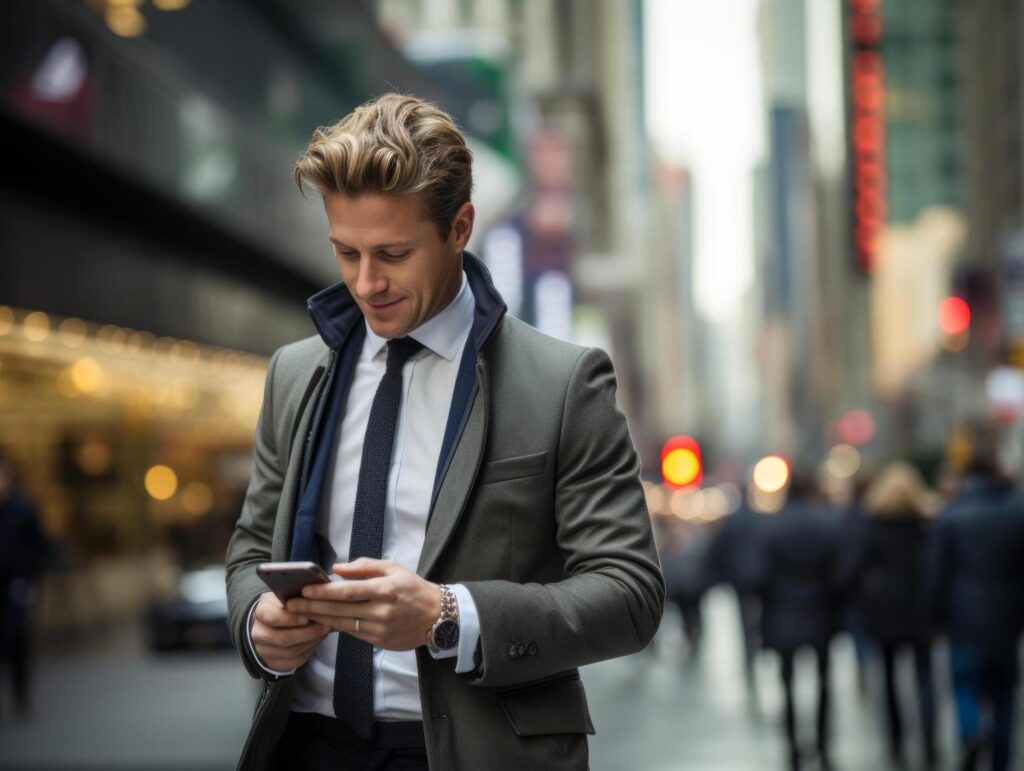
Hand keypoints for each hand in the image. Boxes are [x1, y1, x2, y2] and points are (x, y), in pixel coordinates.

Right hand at [250, 591, 328, 670]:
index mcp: (260, 612)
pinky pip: (294, 661)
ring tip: (323, 633)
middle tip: (325, 626)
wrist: (270, 622)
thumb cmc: (283, 606)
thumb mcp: (286, 596)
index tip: (307, 616)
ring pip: (291, 651)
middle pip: (284, 638)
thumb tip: (315, 599)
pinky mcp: (273, 662)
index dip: (291, 618)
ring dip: (311, 642)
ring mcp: (263, 650)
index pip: (272, 617)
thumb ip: (296, 599)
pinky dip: (309, 652)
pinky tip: (316, 642)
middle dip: (308, 633)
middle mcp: (258, 633)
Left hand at [287, 558, 440, 651]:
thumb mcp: (394, 568)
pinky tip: (322, 621)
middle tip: (291, 605)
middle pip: (339, 610)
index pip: (346, 591)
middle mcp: (381, 610)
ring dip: (319, 619)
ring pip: (343, 624)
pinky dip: (336, 627)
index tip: (303, 590)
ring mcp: (380, 628)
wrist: (437, 616)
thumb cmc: (413, 588)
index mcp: (384, 589)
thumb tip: (337, 568)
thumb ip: (364, 566)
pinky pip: (352, 633)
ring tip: (301, 614)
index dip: (322, 592)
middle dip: (312, 607)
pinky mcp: (379, 641)